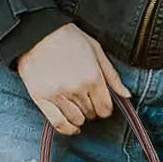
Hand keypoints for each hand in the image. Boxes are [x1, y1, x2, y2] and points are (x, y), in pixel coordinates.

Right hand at [17, 23, 131, 134]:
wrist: (36, 32)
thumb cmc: (67, 38)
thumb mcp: (96, 50)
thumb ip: (112, 76)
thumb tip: (127, 95)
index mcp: (92, 77)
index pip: (105, 109)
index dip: (104, 108)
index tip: (100, 103)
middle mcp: (76, 89)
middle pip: (91, 115)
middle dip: (91, 109)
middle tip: (85, 99)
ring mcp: (59, 95)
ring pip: (77, 121)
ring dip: (79, 117)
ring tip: (76, 106)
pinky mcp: (42, 99)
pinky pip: (59, 124)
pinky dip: (68, 128)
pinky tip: (72, 126)